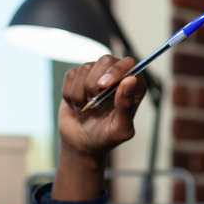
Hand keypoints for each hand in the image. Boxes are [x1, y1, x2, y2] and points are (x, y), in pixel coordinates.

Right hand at [52, 56, 146, 199]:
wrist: (81, 143)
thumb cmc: (105, 137)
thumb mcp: (120, 128)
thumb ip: (126, 106)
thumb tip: (131, 80)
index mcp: (133, 88)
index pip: (130, 64)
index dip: (117, 70)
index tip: (104, 85)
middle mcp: (116, 77)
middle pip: (106, 60)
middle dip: (95, 83)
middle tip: (94, 103)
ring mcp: (96, 76)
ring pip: (86, 67)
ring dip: (81, 93)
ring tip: (86, 109)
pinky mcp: (78, 78)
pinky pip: (71, 75)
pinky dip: (70, 94)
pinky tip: (77, 106)